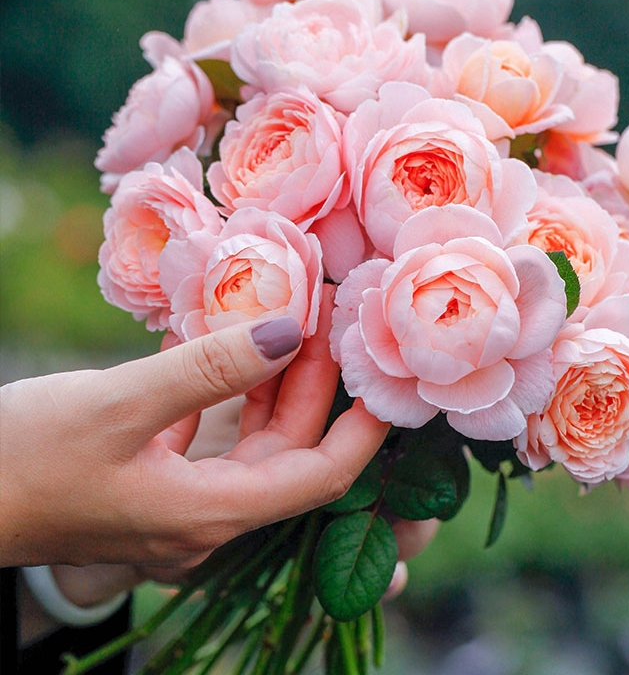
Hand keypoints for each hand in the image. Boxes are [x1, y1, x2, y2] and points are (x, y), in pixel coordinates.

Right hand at [0, 286, 388, 568]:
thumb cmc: (24, 460)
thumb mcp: (122, 404)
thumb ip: (210, 368)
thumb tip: (289, 330)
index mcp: (210, 511)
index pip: (320, 477)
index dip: (362, 431)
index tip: (384, 381)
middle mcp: (202, 516)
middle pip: (285, 450)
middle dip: (310, 385)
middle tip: (322, 321)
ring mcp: (174, 503)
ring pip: (246, 441)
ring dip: (265, 381)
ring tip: (279, 321)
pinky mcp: (147, 482)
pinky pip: (202, 434)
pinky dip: (215, 388)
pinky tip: (210, 339)